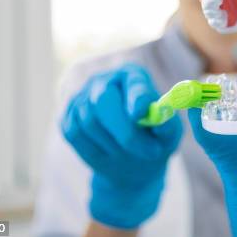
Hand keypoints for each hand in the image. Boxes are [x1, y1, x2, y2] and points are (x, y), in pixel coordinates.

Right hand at [62, 63, 182, 228]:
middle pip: (104, 99)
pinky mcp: (67, 117)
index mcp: (133, 76)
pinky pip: (75, 134)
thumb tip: (161, 117)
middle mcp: (105, 81)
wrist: (130, 160)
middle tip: (149, 152)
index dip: (137, 97)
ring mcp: (82, 97)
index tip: (141, 113)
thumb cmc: (155, 140)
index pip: (134, 83)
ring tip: (133, 154)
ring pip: (90, 122)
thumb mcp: (169, 134)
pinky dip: (94, 150)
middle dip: (124, 130)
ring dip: (114, 145)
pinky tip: (110, 153)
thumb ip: (167, 125)